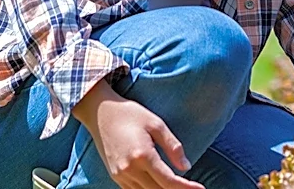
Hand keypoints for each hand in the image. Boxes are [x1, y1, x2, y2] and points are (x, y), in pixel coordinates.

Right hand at [74, 82, 204, 188]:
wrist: (100, 112)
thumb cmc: (130, 113)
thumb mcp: (155, 123)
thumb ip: (172, 145)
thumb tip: (186, 167)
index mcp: (143, 155)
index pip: (169, 181)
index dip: (186, 188)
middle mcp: (130, 170)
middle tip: (192, 188)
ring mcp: (121, 176)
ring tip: (176, 187)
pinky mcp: (115, 177)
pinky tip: (158, 185)